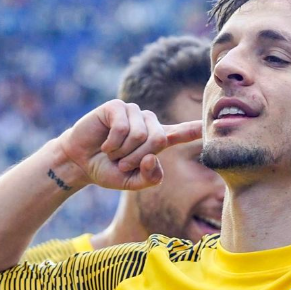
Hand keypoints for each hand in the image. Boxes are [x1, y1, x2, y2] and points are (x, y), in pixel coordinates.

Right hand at [57, 100, 202, 189]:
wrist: (80, 163)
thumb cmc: (109, 171)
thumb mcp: (133, 182)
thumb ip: (150, 178)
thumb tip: (152, 157)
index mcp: (158, 140)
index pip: (183, 132)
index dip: (196, 128)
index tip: (211, 123)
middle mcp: (149, 123)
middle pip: (159, 139)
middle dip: (138, 157)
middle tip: (123, 164)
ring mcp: (133, 112)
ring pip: (140, 134)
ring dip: (124, 152)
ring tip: (113, 154)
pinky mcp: (116, 107)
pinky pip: (123, 127)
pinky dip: (113, 143)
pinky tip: (104, 145)